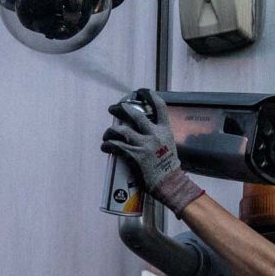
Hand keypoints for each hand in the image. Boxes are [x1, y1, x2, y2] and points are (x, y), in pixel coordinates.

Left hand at [101, 92, 201, 214]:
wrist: (170, 183)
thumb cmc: (170, 168)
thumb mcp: (169, 146)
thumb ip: (159, 136)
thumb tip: (147, 132)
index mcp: (165, 131)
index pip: (160, 107)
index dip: (151, 96)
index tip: (143, 91)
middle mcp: (154, 134)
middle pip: (135, 115)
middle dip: (121, 109)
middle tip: (113, 108)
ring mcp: (144, 145)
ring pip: (121, 130)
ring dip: (110, 131)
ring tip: (106, 134)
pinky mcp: (134, 156)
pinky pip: (116, 146)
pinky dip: (107, 145)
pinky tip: (104, 146)